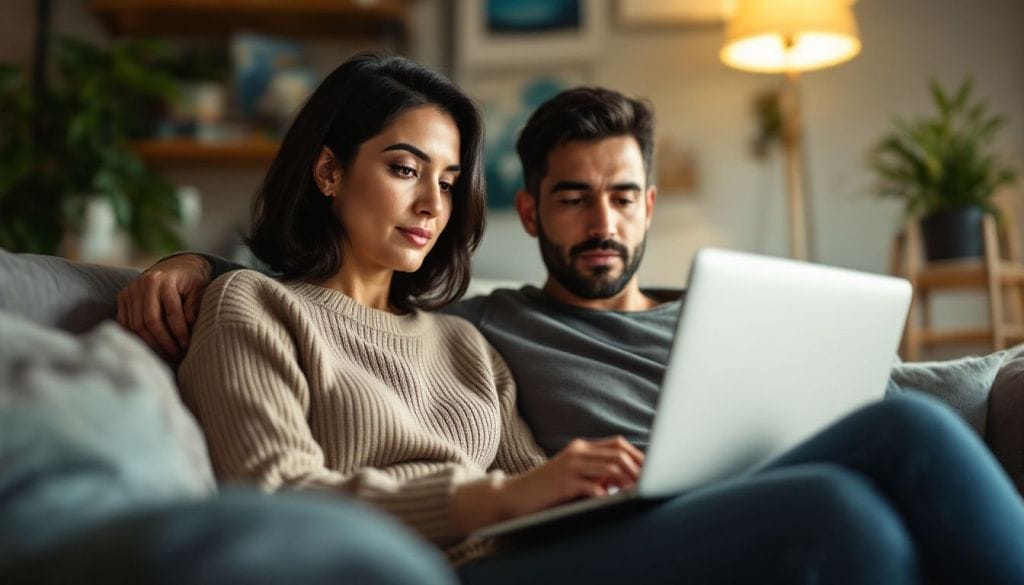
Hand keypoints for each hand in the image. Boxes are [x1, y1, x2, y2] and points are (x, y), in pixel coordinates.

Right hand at [117, 253, 211, 359]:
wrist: (176, 265)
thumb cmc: (191, 280)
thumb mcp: (200, 288)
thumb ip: (195, 304)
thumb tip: (189, 323)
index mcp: (164, 280)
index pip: (171, 312)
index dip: (179, 332)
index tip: (186, 346)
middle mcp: (143, 283)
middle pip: (150, 321)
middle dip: (163, 341)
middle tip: (176, 353)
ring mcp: (131, 290)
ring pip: (136, 324)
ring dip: (151, 342)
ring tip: (166, 352)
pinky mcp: (123, 297)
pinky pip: (125, 323)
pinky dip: (137, 336)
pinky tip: (151, 345)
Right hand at [498, 436, 644, 519]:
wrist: (514, 496)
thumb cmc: (548, 491)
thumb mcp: (574, 477)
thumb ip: (597, 474)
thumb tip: (627, 480)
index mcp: (581, 448)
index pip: (618, 445)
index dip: (638, 457)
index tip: (653, 471)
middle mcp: (577, 452)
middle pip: (618, 453)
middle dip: (638, 469)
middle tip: (651, 484)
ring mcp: (570, 466)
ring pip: (609, 468)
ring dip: (628, 481)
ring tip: (638, 494)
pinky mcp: (563, 483)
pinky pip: (591, 486)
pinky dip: (606, 493)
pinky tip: (614, 502)